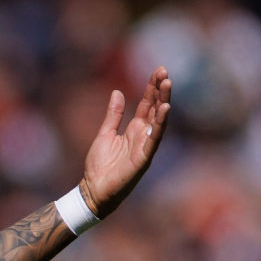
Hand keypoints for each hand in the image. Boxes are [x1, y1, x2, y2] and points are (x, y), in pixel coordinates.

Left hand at [79, 66, 171, 217]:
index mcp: (135, 129)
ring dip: (164, 102)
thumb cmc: (100, 166)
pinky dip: (160, 124)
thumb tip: (116, 92)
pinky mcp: (144, 157)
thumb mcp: (105, 134)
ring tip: (167, 83)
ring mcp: (146, 146)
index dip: (152, 88)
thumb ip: (113, 115)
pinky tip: (165, 108)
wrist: (93, 190)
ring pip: (159, 120)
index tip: (158, 70)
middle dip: (160, 90)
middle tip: (164, 71)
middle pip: (155, 108)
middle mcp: (144, 135)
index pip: (147, 104)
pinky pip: (154, 138)